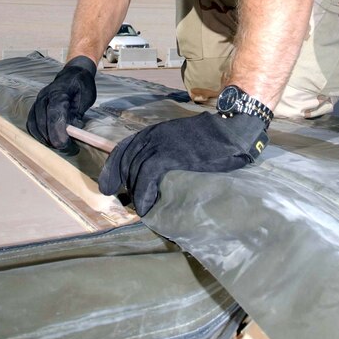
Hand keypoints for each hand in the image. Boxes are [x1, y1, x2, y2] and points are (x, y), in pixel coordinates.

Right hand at [27, 56, 96, 152]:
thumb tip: (73, 131)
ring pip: (34, 124)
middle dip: (53, 139)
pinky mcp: (34, 107)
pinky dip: (37, 134)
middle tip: (67, 148)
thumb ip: (78, 114)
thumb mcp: (86, 98)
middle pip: (42, 122)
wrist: (73, 74)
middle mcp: (44, 96)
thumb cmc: (81, 86)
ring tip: (58, 145)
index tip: (65, 144)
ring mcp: (37, 101)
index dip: (58, 132)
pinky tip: (47, 139)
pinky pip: (31, 123)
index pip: (55, 115)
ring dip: (44, 138)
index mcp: (59, 92)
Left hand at [98, 111, 268, 215]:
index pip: (124, 149)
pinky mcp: (168, 156)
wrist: (229, 130)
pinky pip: (147, 177)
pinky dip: (144, 194)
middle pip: (127, 162)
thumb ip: (167, 150)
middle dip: (125, 184)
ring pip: (135, 172)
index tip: (109, 187)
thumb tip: (159, 172)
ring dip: (136, 193)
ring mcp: (159, 145)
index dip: (113, 169)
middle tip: (130, 202)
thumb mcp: (181, 139)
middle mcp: (152, 136)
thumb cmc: (211, 137)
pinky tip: (147, 206)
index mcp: (154, 132)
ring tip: (142, 208)